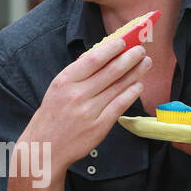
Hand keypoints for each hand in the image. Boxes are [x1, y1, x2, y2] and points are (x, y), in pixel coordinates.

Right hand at [23, 38, 151, 171]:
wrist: (45, 148)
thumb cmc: (51, 117)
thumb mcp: (57, 90)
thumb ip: (77, 76)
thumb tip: (102, 59)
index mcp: (65, 81)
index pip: (93, 59)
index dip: (111, 49)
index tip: (123, 42)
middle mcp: (77, 95)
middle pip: (110, 71)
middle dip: (129, 58)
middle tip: (140, 50)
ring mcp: (89, 111)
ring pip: (118, 87)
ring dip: (135, 73)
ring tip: (145, 64)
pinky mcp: (99, 126)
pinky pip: (120, 105)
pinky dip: (131, 94)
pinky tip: (138, 86)